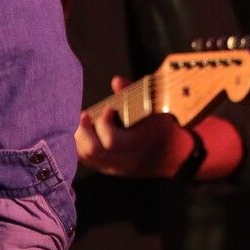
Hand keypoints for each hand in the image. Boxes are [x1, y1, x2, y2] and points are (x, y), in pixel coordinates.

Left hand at [75, 76, 194, 177]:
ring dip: (78, 137)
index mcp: (137, 146)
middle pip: (93, 151)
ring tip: (81, 122)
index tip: (109, 108)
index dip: (104, 122)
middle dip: (83, 130)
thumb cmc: (160, 128)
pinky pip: (85, 160)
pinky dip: (78, 145)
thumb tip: (116, 80)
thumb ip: (134, 95)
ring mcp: (114, 168)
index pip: (111, 141)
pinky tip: (80, 132)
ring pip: (86, 157)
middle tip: (84, 115)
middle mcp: (124, 160)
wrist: (171, 155)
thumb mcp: (154, 110)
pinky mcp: (107, 169)